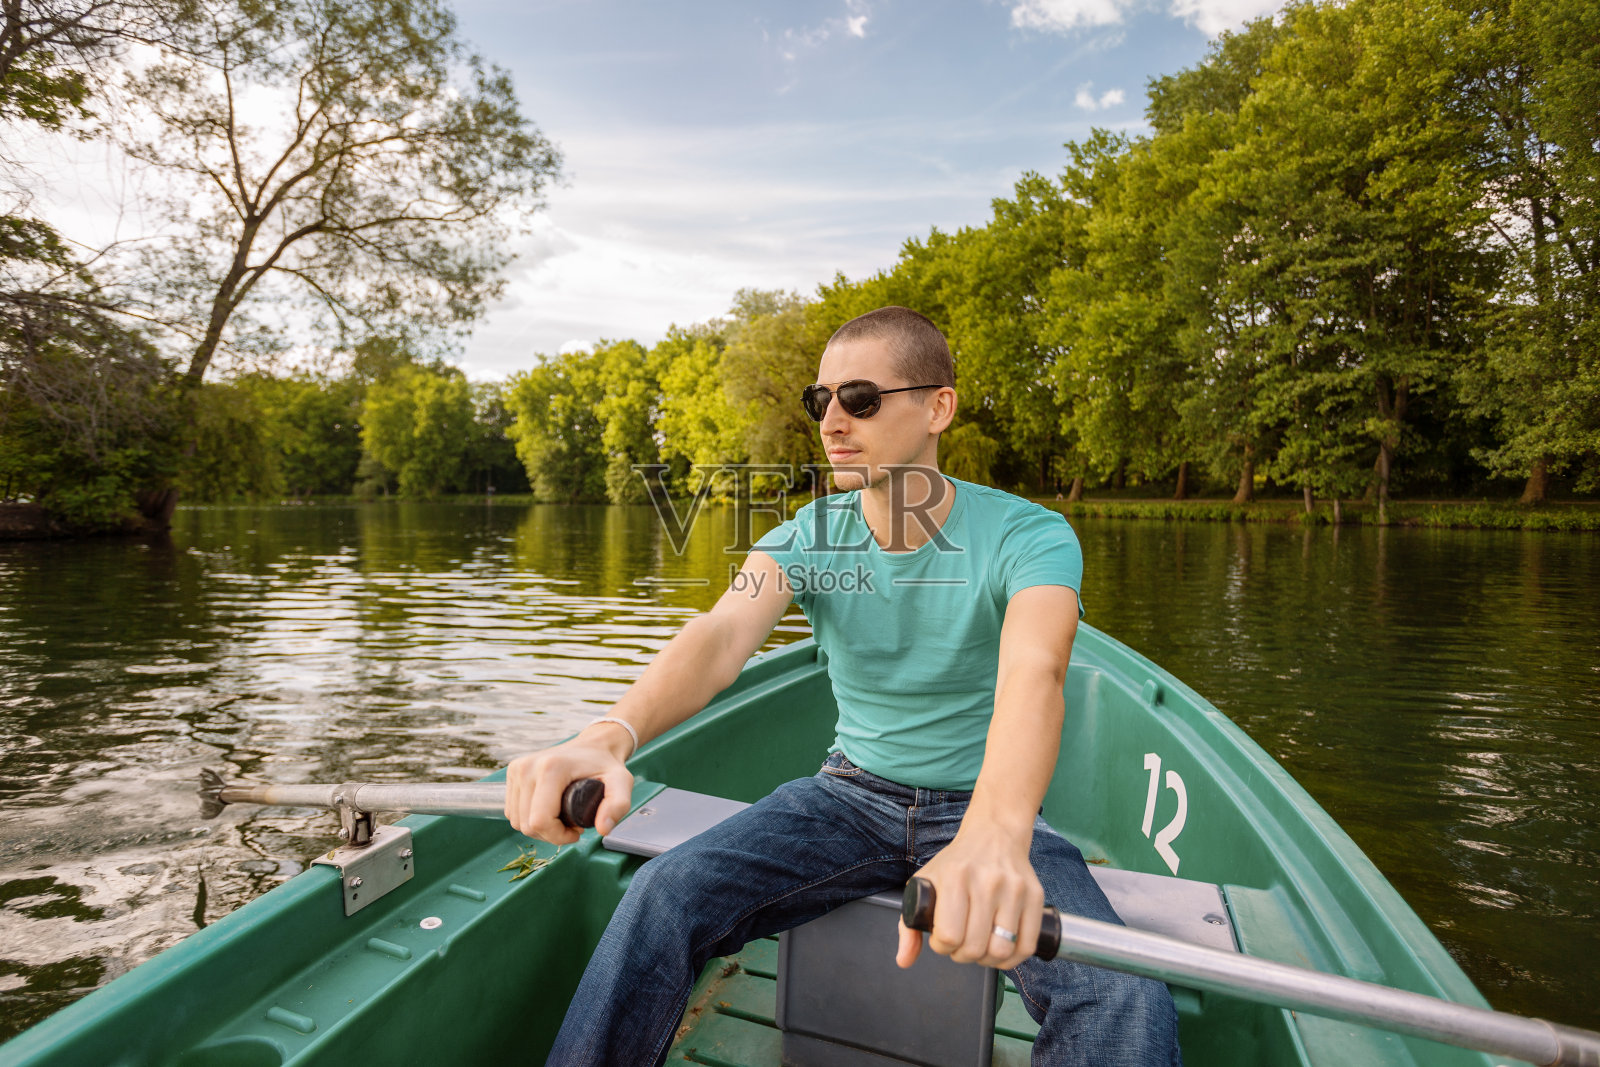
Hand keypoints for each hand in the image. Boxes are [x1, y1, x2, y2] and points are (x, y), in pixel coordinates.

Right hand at [503, 724, 634, 844]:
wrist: (593, 745)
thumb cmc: (606, 765)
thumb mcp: (621, 782)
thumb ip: (618, 805)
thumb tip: (603, 830)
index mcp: (550, 768)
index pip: (540, 820)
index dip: (558, 836)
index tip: (577, 832)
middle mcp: (528, 767)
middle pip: (527, 824)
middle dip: (550, 834)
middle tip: (572, 824)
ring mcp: (517, 768)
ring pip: (517, 820)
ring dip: (539, 828)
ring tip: (561, 817)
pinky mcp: (512, 772)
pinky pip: (512, 811)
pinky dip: (528, 818)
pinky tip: (548, 811)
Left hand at [895, 824, 1042, 971]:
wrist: (994, 835)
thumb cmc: (956, 864)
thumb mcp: (925, 884)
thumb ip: (908, 924)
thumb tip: (904, 961)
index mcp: (955, 877)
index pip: (948, 935)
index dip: (941, 946)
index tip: (941, 938)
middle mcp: (987, 882)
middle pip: (975, 948)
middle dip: (963, 955)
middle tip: (961, 945)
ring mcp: (1014, 889)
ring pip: (1001, 951)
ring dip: (987, 959)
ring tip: (980, 946)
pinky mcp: (1036, 897)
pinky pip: (1027, 946)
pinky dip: (1012, 958)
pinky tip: (1000, 949)